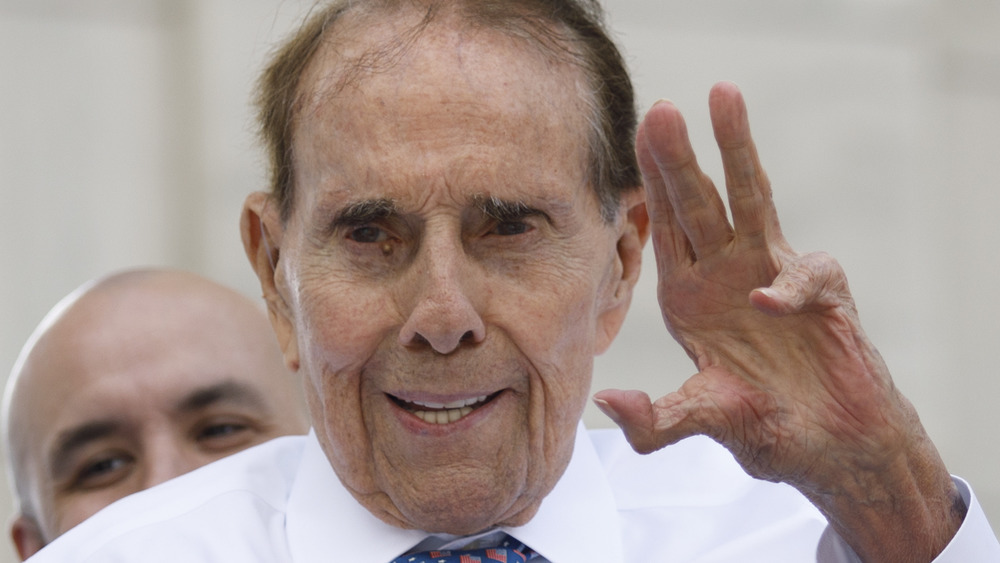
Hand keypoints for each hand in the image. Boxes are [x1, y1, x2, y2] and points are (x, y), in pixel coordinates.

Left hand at [593, 82, 961, 561]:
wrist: (834, 446)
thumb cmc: (766, 427)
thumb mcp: (703, 420)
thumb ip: (657, 422)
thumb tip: (609, 405)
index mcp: (688, 297)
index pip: (665, 228)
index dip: (650, 183)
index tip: (635, 137)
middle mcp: (725, 277)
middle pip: (700, 203)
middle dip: (678, 158)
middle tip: (659, 110)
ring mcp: (772, 277)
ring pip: (753, 202)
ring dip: (737, 152)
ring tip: (724, 96)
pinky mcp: (823, 294)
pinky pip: (806, 274)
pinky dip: (789, 285)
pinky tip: (770, 305)